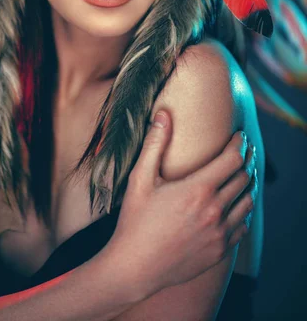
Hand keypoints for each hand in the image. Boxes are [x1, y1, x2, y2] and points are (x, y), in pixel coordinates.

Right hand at [108, 109, 256, 298]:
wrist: (134, 267)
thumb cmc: (135, 220)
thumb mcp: (140, 179)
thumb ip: (154, 144)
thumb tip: (162, 114)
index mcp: (198, 189)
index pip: (233, 159)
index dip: (239, 143)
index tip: (239, 135)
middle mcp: (214, 211)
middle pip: (244, 178)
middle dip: (246, 161)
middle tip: (243, 151)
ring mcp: (219, 234)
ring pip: (248, 202)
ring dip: (247, 186)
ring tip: (242, 176)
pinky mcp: (219, 251)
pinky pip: (243, 227)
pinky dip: (243, 213)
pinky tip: (234, 206)